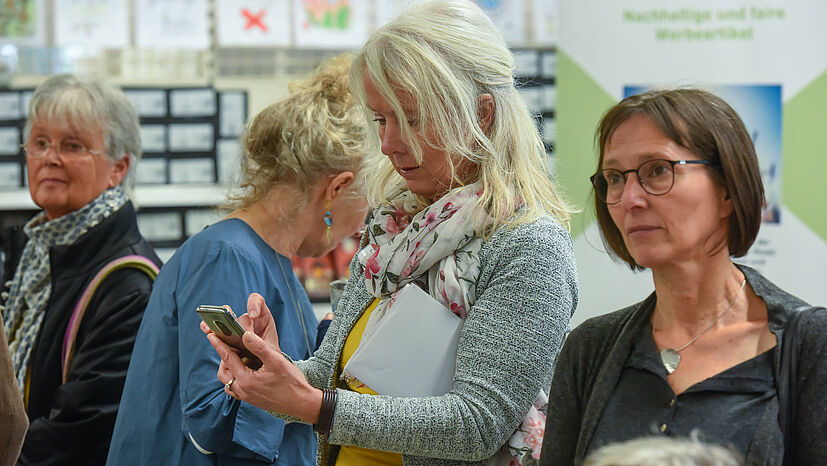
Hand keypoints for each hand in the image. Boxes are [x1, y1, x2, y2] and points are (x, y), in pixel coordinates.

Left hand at [204, 296, 322, 423]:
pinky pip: (236, 388)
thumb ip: (259, 347)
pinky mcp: (252, 399)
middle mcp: (243, 390)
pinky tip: (246, 371)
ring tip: (237, 357)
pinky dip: (236, 378)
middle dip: (223, 358)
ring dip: (229, 369)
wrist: (301, 403)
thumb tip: (245, 335)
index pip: (228, 359)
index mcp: (246, 380)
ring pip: (229, 382)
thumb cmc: (291, 382)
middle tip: (228, 345)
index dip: (220, 345)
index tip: (212, 336)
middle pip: (224, 372)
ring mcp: (246, 396)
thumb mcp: (276, 361)